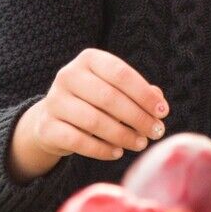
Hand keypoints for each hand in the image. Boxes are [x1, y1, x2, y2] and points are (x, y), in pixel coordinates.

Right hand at [10, 50, 168, 181]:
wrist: (53, 118)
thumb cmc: (94, 101)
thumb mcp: (115, 90)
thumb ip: (138, 92)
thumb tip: (158, 100)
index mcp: (89, 59)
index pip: (121, 74)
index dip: (144, 94)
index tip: (163, 112)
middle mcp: (68, 75)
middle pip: (109, 98)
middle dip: (137, 117)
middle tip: (156, 132)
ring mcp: (54, 101)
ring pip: (94, 121)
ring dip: (122, 135)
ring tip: (140, 143)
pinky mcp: (47, 127)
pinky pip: (78, 141)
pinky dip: (101, 149)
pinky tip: (117, 152)